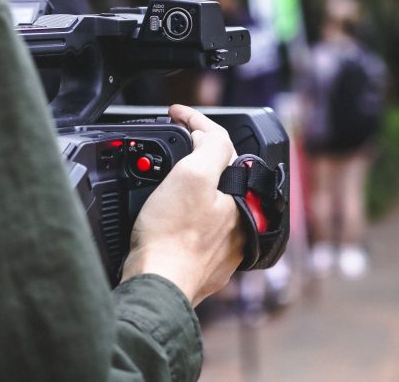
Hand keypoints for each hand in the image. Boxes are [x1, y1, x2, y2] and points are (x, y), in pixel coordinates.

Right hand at [120, 105, 244, 305]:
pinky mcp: (202, 264)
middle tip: (170, 139)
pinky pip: (194, 228)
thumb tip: (207, 135)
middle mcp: (240, 226)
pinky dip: (180, 214)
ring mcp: (222, 249)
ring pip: (206, 202)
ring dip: (187, 185)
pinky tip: (165, 213)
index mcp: (244, 200)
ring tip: (164, 174)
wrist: (155, 287)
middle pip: (217, 174)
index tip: (174, 112)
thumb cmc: (171, 238)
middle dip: (194, 153)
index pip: (223, 147)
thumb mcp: (192, 175)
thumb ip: (210, 146)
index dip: (196, 122)